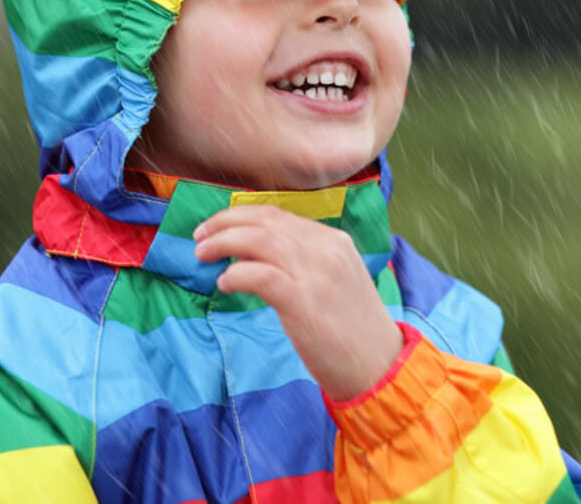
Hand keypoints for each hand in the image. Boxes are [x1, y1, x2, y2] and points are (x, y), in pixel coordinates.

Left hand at [194, 205, 403, 401]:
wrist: (380, 366)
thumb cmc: (353, 329)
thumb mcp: (335, 281)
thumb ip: (304, 261)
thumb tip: (255, 254)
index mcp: (334, 241)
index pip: (279, 215)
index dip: (242, 216)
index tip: (218, 226)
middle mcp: (325, 248)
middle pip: (265, 220)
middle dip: (226, 222)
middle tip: (200, 235)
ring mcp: (315, 272)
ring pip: (259, 240)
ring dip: (224, 242)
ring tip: (202, 253)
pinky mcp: (303, 300)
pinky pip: (259, 275)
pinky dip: (236, 274)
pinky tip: (224, 283)